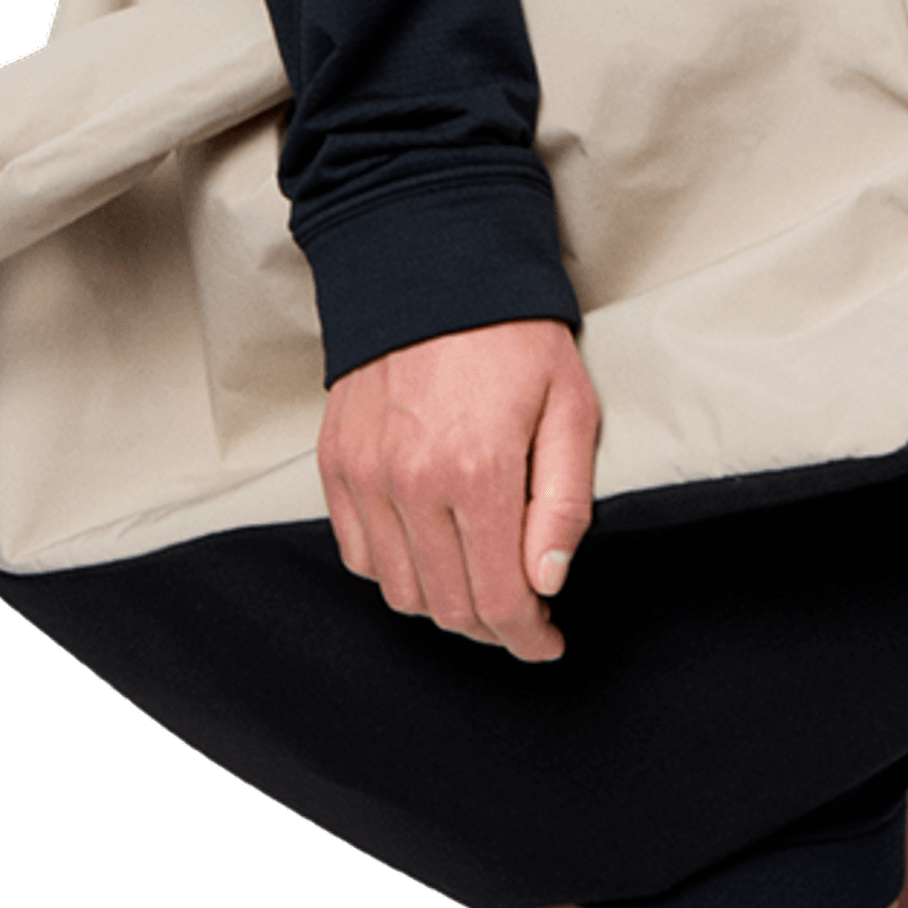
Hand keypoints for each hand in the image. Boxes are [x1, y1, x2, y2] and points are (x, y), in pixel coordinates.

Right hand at [318, 316, 600, 662]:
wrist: (433, 266)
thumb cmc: (512, 334)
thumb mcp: (570, 406)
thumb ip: (565, 503)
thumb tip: (548, 581)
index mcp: (479, 471)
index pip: (500, 599)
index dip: (529, 638)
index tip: (547, 641)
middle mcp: (413, 483)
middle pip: (449, 607)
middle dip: (493, 627)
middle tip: (522, 614)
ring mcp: (366, 476)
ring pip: (401, 591)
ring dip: (444, 604)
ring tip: (477, 581)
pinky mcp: (337, 464)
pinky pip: (359, 554)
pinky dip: (394, 570)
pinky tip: (429, 550)